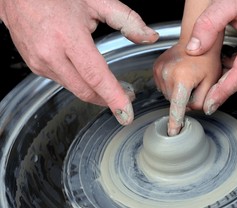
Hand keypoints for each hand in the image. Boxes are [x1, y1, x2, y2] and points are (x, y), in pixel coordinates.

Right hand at [0, 0, 157, 124]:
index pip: (95, 76)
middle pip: (85, 90)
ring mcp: (39, 62)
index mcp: (67, 36)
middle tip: (126, 98)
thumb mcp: (96, 1)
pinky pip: (62, 81)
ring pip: (74, 88)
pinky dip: (78, 82)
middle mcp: (50, 53)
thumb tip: (149, 36)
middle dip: (108, 100)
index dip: (113, 97)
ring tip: (110, 86)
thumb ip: (127, 20)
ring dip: (94, 92)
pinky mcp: (34, 66)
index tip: (126, 113)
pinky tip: (87, 75)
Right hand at [153, 42, 221, 134]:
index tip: (172, 132)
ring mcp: (159, 70)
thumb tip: (192, 110)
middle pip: (174, 102)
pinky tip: (179, 75)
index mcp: (183, 78)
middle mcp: (168, 74)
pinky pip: (163, 86)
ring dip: (177, 93)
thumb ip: (203, 101)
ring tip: (187, 77)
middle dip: (184, 99)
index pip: (178, 106)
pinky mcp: (155, 68)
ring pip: (168, 95)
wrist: (196, 40)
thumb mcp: (211, 82)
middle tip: (195, 85)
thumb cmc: (207, 60)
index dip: (175, 121)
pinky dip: (171, 85)